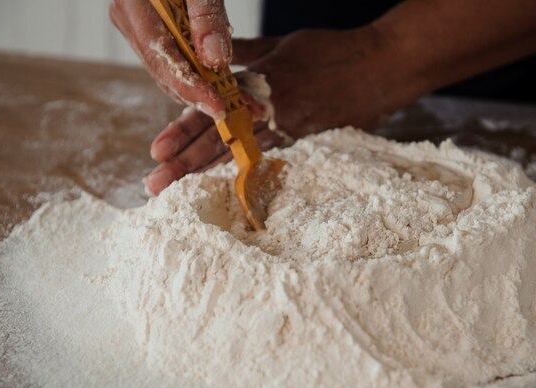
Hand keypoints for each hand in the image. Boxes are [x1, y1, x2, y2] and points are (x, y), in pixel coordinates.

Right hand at [109, 0, 232, 117]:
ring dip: (201, 89)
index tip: (218, 107)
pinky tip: (220, 82)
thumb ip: (207, 15)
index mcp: (133, 3)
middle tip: (238, 109)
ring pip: (167, 69)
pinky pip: (171, 58)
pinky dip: (196, 73)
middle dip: (200, 95)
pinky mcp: (149, 28)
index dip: (191, 88)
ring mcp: (136, 25)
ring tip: (236, 100)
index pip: (162, 57)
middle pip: (164, 71)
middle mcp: (128, 18)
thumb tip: (215, 60)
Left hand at [144, 27, 403, 194]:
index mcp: (259, 83)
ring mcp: (289, 130)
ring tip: (176, 195)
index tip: (157, 152)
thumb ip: (249, 53)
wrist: (380, 66)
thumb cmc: (332, 50)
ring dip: (207, 175)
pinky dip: (245, 176)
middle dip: (184, 164)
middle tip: (154, 185)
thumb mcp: (284, 44)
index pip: (212, 111)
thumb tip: (218, 57)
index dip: (183, 131)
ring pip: (240, 157)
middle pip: (219, 140)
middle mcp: (269, 110)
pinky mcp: (308, 143)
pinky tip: (225, 192)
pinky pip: (271, 162)